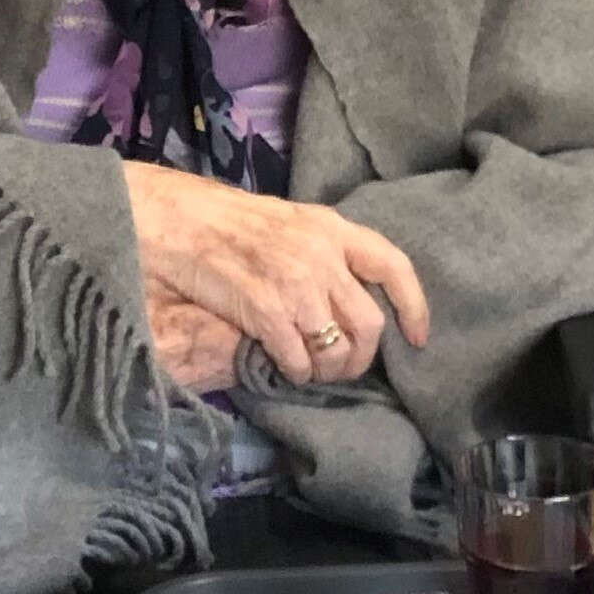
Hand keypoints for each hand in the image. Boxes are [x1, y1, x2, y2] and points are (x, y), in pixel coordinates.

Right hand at [123, 166, 429, 385]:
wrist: (176, 220)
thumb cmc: (229, 222)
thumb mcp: (290, 222)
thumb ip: (325, 251)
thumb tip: (350, 294)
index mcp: (332, 228)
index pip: (394, 267)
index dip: (414, 307)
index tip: (416, 337)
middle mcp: (322, 255)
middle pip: (369, 323)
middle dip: (362, 356)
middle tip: (345, 367)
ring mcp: (295, 284)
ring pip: (337, 349)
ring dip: (329, 371)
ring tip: (312, 370)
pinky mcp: (266, 311)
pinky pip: (299, 359)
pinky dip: (297, 372)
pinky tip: (286, 367)